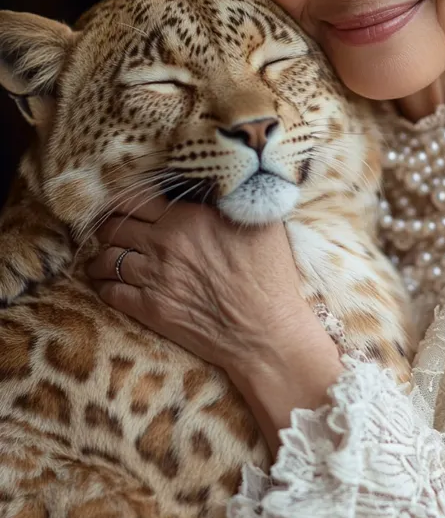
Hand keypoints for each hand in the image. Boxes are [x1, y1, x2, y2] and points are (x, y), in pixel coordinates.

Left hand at [86, 198, 308, 374]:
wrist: (265, 331)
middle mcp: (165, 242)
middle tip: (111, 230)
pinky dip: (102, 286)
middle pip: (115, 227)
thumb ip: (232, 201)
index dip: (124, 201)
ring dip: (101, 257)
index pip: (138, 199)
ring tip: (102, 258)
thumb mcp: (261, 223)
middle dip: (109, 226)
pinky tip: (104, 284)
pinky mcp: (150, 309)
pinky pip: (110, 292)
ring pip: (107, 258)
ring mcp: (154, 277)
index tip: (122, 205)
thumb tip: (222, 186)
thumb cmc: (270, 277)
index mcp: (188, 217)